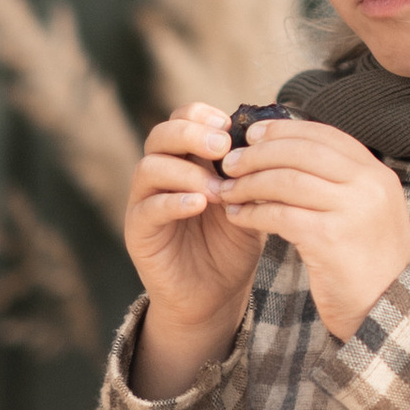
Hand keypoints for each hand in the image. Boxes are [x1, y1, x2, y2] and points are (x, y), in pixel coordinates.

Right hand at [125, 104, 263, 392]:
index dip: (203, 115)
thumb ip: (252, 172)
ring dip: (186, 172)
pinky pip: (147, 209)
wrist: (216, 294)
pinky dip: (173, 202)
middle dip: (191, 134)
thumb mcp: (249, 200)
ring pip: (149, 167)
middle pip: (161, 135)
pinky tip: (199, 204)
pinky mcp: (138, 232)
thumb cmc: (233, 241)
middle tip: (222, 146)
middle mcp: (161, 174)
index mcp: (187, 158)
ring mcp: (145, 202)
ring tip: (217, 189)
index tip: (231, 126)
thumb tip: (271, 137)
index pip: (183, 119)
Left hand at [218, 112, 409, 342]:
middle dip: (260, 153)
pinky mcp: (329, 238)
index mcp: (377, 174)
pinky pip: (279, 215)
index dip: (284, 130)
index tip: (253, 134)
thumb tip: (288, 154)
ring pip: (286, 180)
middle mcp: (368, 184)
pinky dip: (252, 212)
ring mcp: (351, 210)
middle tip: (231, 161)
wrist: (389, 309)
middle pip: (303, 151)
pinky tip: (237, 217)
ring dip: (249, 183)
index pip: (324, 135)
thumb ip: (339, 184)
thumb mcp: (365, 212)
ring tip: (227, 190)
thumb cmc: (368, 262)